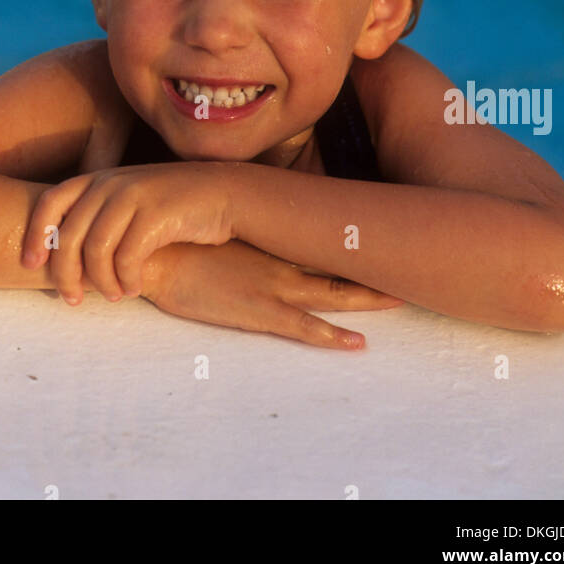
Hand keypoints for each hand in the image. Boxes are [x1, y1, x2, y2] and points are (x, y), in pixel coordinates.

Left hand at [21, 162, 233, 303]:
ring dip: (101, 283)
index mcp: (99, 179)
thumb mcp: (129, 202)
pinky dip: (127, 280)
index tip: (29, 266)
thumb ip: (99, 218)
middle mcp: (111, 183)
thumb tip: (63, 262)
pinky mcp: (156, 215)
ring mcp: (133, 197)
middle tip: (73, 300)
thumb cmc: (172, 206)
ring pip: (96, 251)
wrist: (224, 194)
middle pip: (68, 236)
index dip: (33, 235)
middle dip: (65, 274)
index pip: (50, 203)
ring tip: (115, 296)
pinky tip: (136, 288)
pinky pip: (127, 258)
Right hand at [139, 239, 404, 349]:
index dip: (347, 236)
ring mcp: (273, 285)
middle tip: (409, 261)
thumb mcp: (212, 227)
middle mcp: (279, 257)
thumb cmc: (176, 239)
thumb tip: (242, 220)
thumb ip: (233, 227)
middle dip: (372, 264)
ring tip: (400, 299)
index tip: (377, 230)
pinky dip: (333, 337)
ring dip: (368, 297)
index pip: (317, 234)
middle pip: (337, 262)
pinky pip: (306, 328)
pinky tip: (357, 344)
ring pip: (334, 293)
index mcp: (268, 236)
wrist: (153, 251)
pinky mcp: (259, 311)